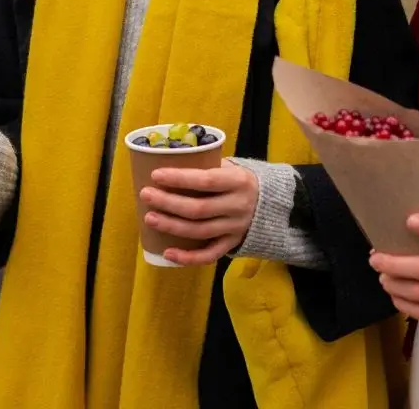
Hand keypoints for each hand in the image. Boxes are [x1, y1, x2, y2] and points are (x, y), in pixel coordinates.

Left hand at [141, 159, 258, 266]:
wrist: (272, 204)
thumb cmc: (241, 181)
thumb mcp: (232, 167)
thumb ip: (208, 166)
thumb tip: (171, 161)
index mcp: (239, 181)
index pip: (206, 180)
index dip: (180, 178)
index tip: (156, 175)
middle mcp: (238, 206)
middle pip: (198, 208)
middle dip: (168, 203)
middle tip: (146, 195)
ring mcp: (236, 228)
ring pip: (199, 232)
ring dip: (171, 226)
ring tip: (149, 218)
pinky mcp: (232, 244)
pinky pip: (209, 255)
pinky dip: (188, 258)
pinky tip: (167, 252)